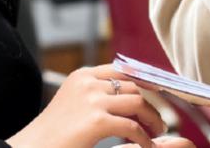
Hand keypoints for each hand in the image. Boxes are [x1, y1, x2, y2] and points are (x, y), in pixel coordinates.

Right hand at [7, 64, 166, 147]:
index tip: (157, 94)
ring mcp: (92, 100)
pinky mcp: (96, 121)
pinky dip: (144, 138)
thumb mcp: (75, 104)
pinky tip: (146, 146)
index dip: (144, 82)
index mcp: (82, 76)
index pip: (122, 70)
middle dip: (150, 104)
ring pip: (138, 102)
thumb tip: (132, 96)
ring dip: (152, 119)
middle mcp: (88, 83)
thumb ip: (98, 95)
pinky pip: (132, 127)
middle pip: (133, 86)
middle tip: (157, 122)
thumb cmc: (52, 134)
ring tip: (155, 133)